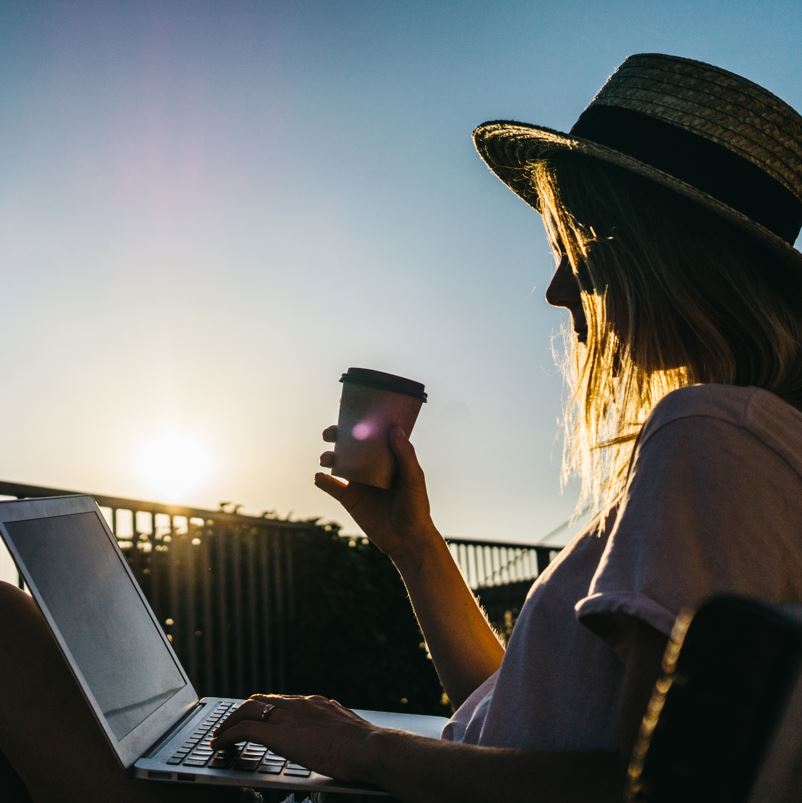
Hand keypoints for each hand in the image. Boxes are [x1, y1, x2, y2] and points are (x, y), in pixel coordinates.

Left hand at [210, 694, 376, 781]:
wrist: (367, 747)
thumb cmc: (363, 745)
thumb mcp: (348, 727)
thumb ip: (337, 722)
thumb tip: (338, 721)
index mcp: (314, 703)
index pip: (280, 700)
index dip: (263, 708)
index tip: (255, 717)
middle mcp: (299, 704)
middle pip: (260, 700)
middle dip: (241, 712)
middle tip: (229, 725)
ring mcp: (288, 718)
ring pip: (248, 710)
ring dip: (229, 723)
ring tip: (219, 735)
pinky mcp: (279, 735)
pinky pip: (244, 730)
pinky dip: (227, 736)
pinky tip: (219, 745)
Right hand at [315, 424, 439, 565]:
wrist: (407, 540)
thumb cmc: (416, 507)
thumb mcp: (413, 479)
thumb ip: (405, 455)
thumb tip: (394, 429)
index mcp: (388, 457)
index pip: (373, 433)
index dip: (361, 420)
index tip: (347, 406)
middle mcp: (372, 466)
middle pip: (351, 444)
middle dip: (338, 435)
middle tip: (331, 432)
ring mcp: (359, 481)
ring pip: (339, 462)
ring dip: (329, 456)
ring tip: (326, 458)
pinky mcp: (350, 499)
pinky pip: (332, 486)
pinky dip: (323, 480)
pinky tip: (319, 477)